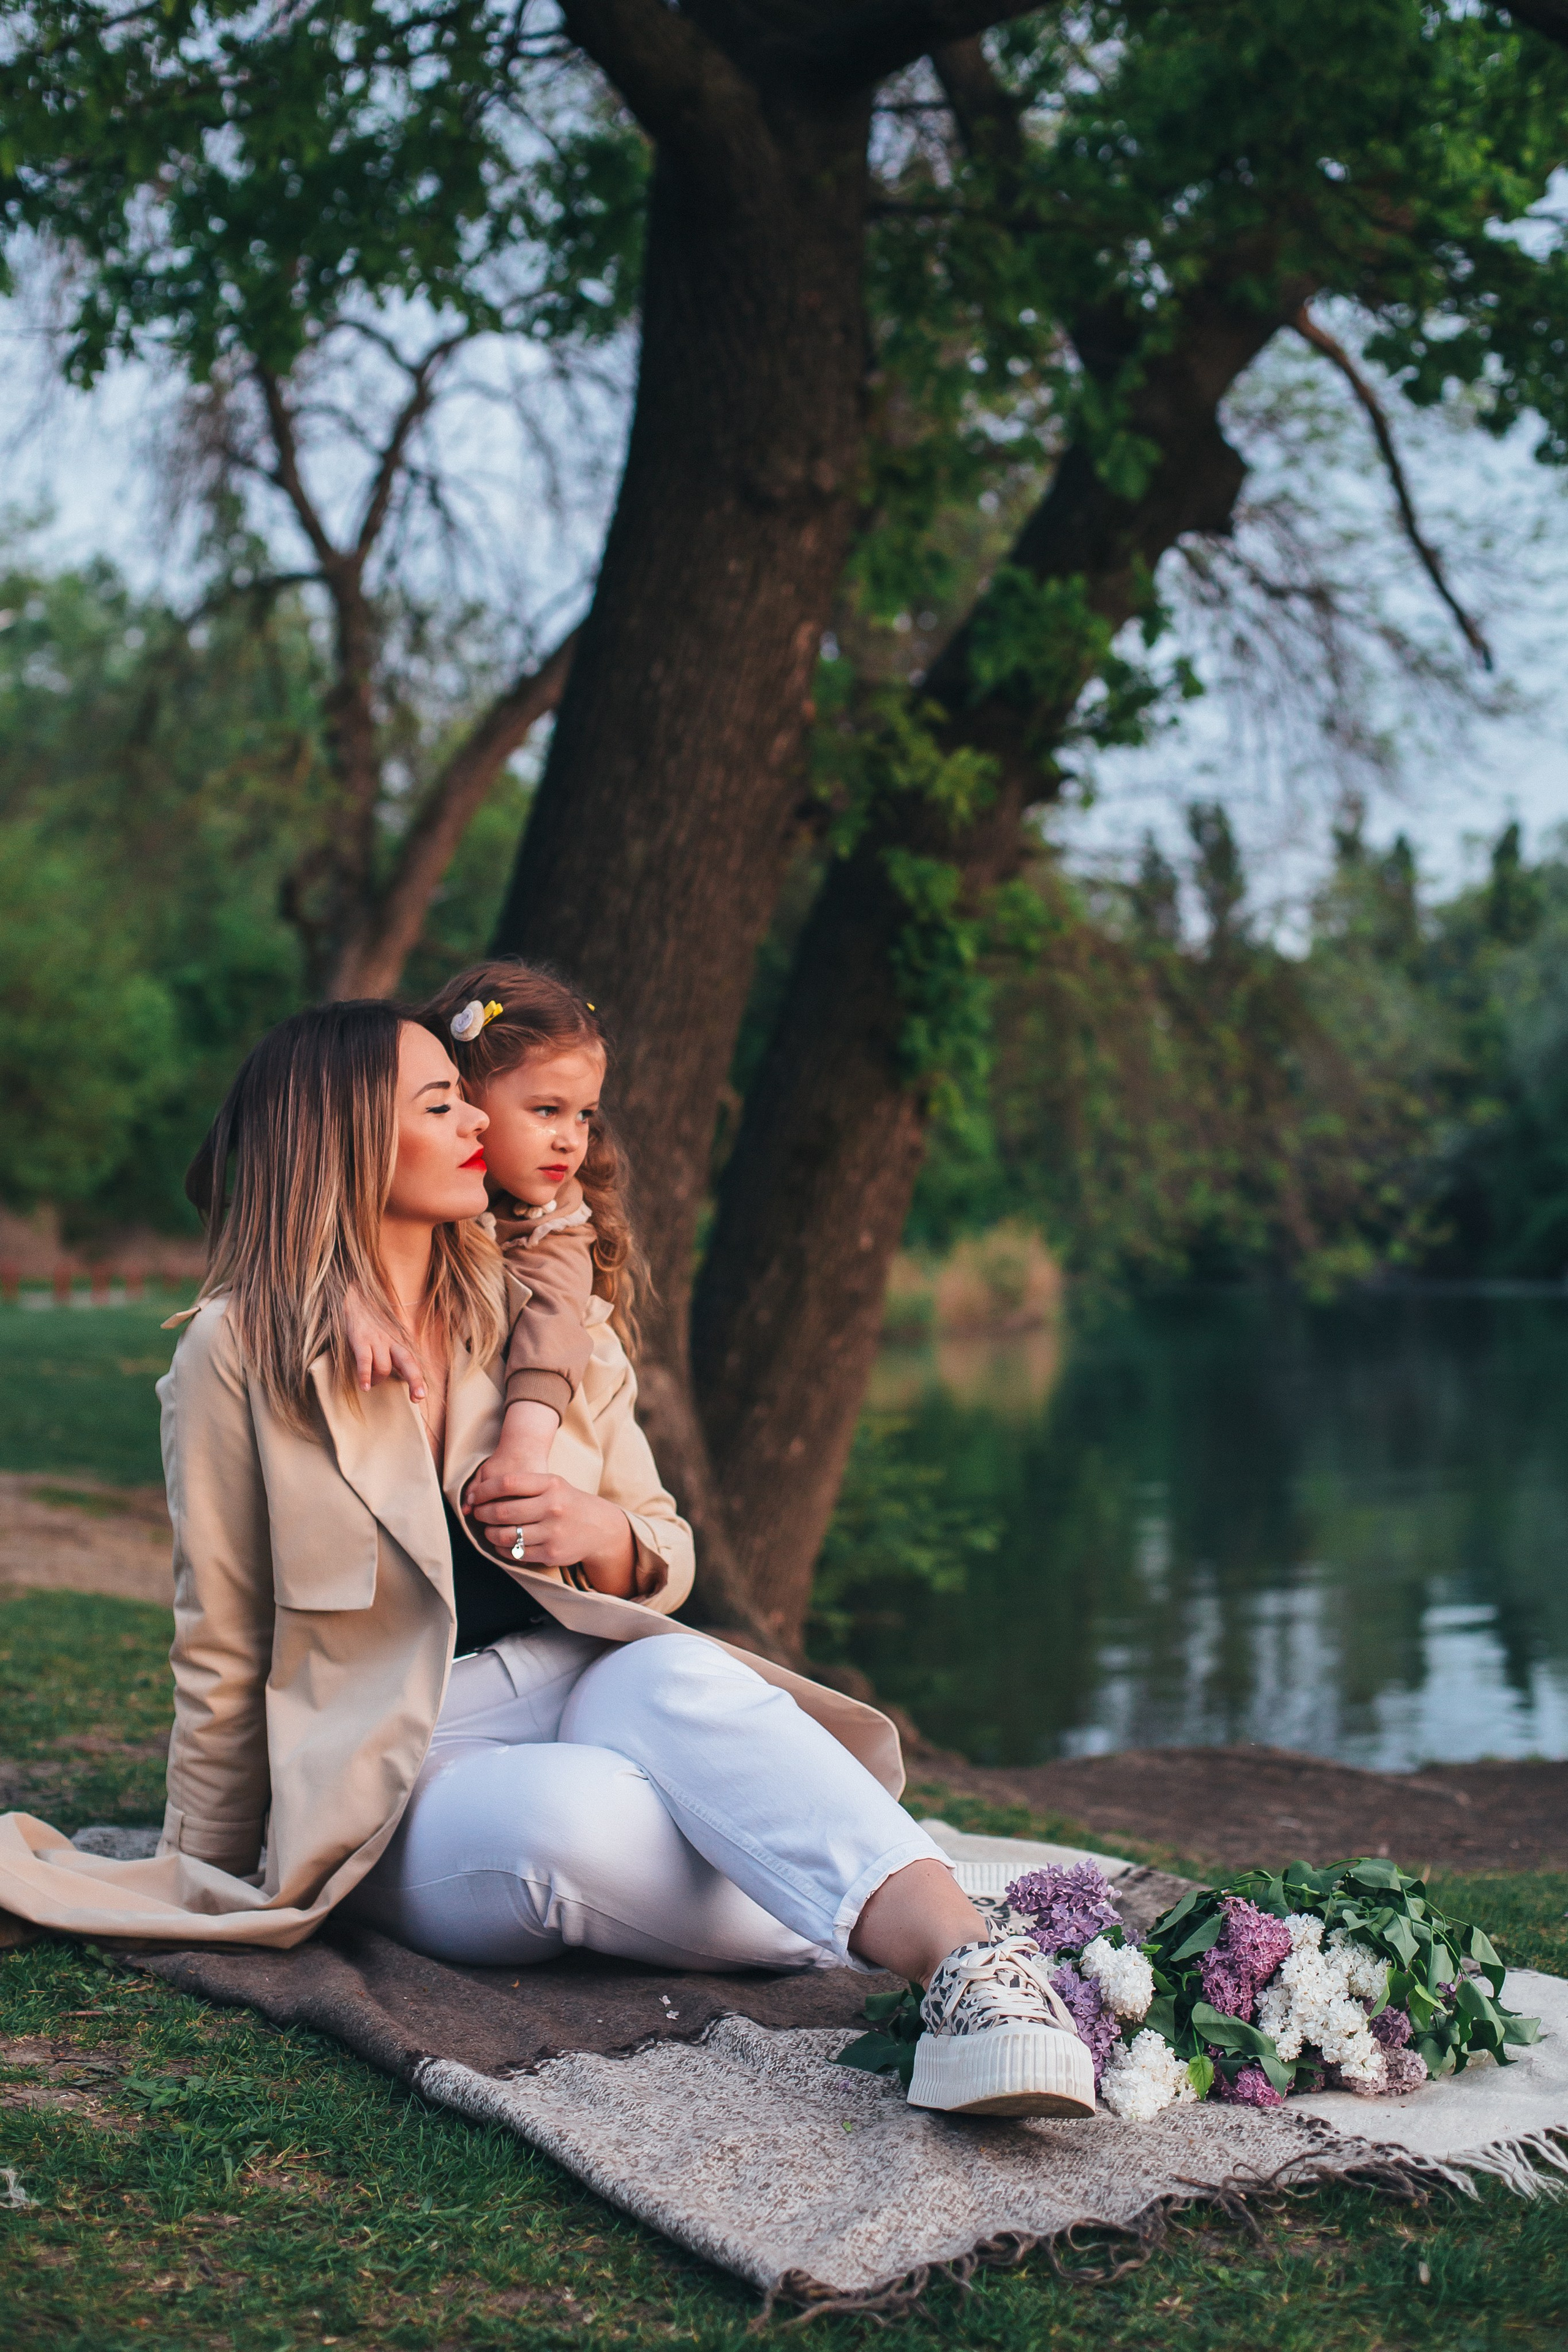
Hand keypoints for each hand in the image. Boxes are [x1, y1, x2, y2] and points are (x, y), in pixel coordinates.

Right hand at [344, 1285, 425, 1397]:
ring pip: (384, 1367)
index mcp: (398, 1342)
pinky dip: (365, 1376)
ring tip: (370, 1384)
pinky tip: (365, 1387)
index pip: (412, 1362)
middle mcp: (391, 1341)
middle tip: (417, 1397)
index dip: (417, 1379)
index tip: (420, 1395)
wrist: (356, 1297)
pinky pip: (365, 1360)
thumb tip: (402, 1376)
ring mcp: (376, 1340)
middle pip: (408, 1362)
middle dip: (415, 1380)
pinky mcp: (360, 1339)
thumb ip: (394, 1354)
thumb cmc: (371, 1322)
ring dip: (378, 1380)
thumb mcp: (387, 1336)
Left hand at [463, 1463, 635, 1593]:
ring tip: (488, 1531)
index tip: (475, 1496)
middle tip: (478, 1514)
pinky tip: (501, 1544)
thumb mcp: (553, 1484)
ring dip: (490, 1534)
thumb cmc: (568, 1503)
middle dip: (483, 1514)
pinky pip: (516, 1553)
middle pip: (503, 1510)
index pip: (507, 1483)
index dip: (484, 1490)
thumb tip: (481, 1492)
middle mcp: (552, 1507)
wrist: (601, 1528)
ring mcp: (552, 1531)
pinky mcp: (551, 1553)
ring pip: (506, 1535)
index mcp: (551, 1484)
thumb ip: (524, 1485)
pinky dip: (502, 1549)